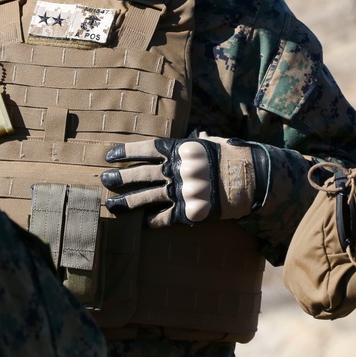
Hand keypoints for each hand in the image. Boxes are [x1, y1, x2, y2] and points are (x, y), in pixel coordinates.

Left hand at [100, 134, 268, 226]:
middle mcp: (177, 170)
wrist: (252, 179)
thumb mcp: (210, 142)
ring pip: (147, 198)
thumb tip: (194, 133)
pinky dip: (151, 221)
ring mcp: (182, 192)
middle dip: (120, 178)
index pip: (145, 149)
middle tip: (103, 180)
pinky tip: (139, 223)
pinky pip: (164, 218)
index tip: (109, 157)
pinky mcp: (189, 212)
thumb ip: (194, 142)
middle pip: (141, 174)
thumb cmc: (231, 156)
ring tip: (110, 205)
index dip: (125, 153)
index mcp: (179, 150)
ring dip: (126, 202)